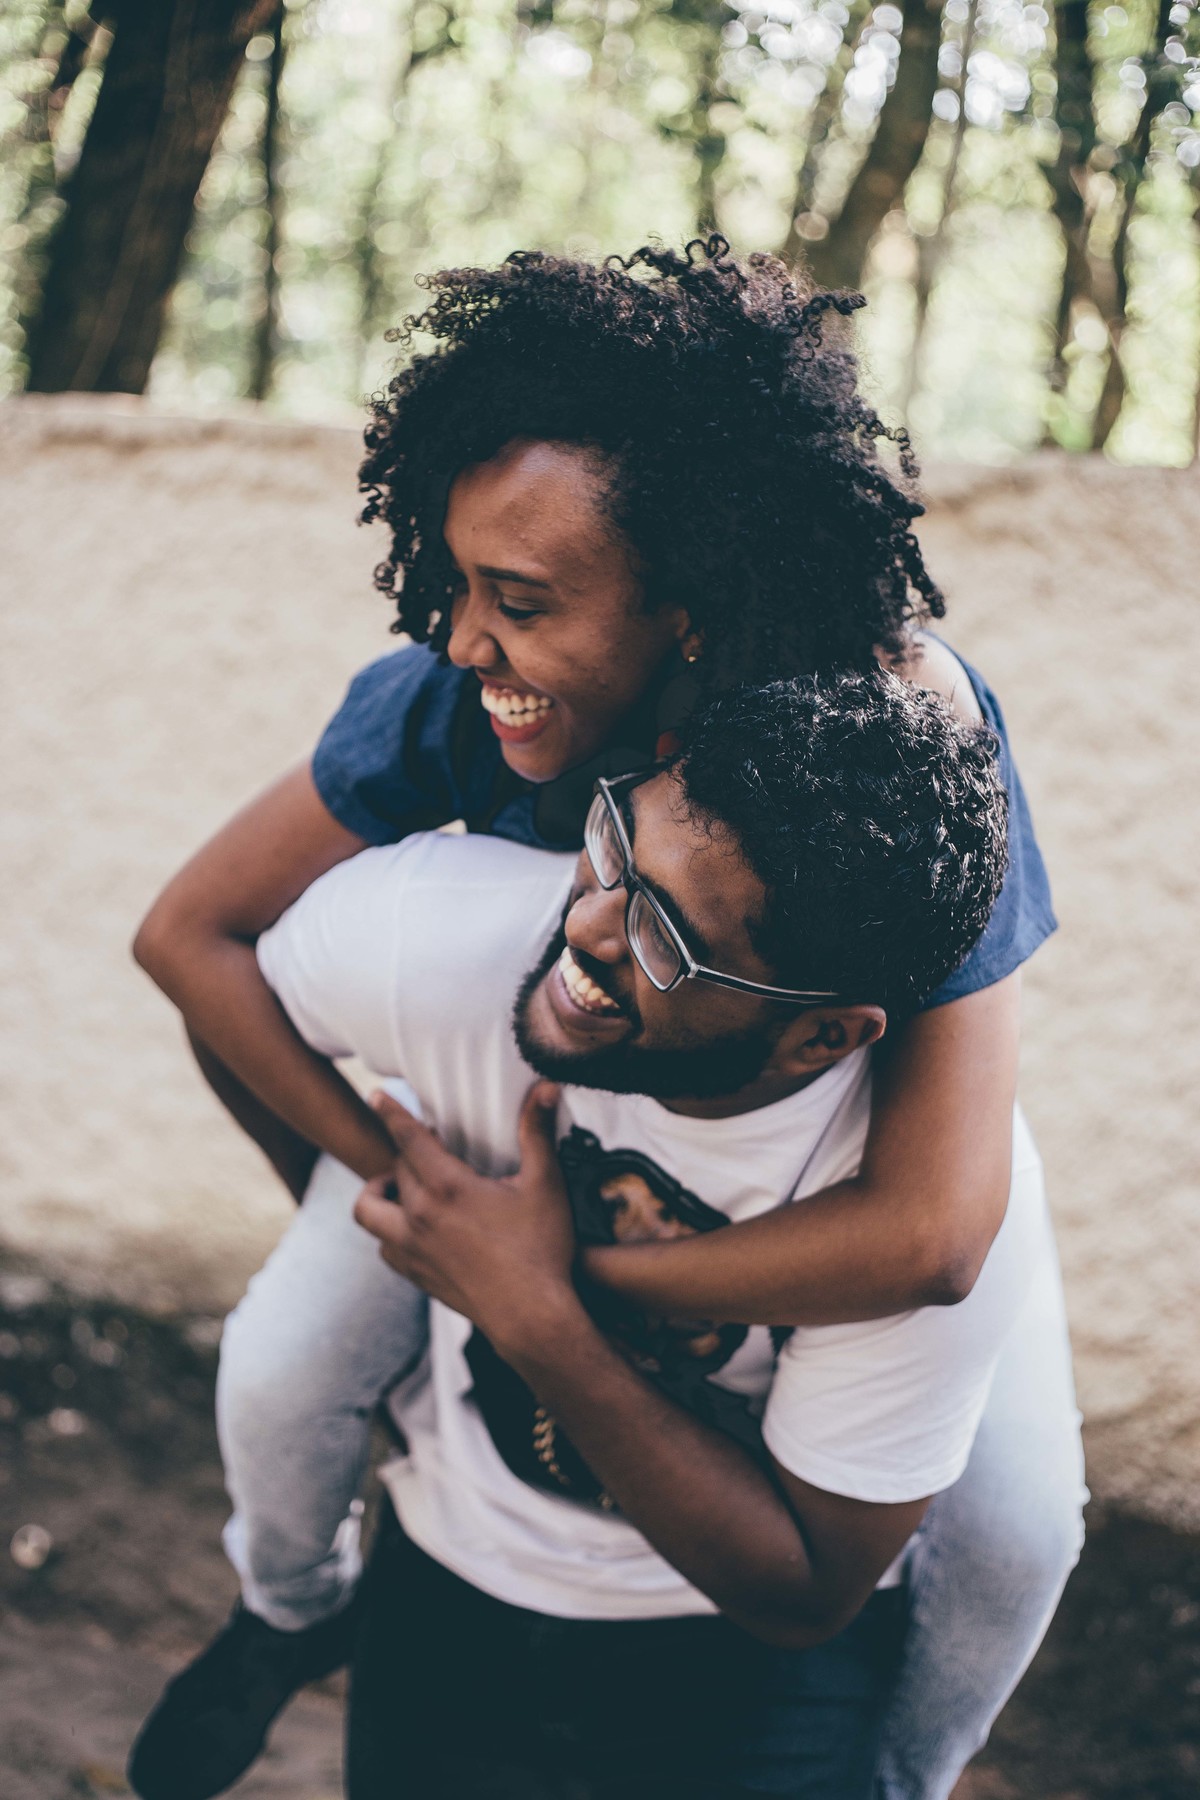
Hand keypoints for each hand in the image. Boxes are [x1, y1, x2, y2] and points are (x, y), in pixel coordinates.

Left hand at [354, 1082, 582, 1355]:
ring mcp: (412, 1249)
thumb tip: (546, 1087)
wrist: (531, 1318)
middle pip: (395, 1169)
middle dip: (408, 1151)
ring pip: (371, 1211)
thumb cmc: (541, 1249)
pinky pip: (384, 1246)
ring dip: (381, 1193)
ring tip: (403, 1187)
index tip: (376, 1095)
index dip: (391, 1112)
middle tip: (432, 1146)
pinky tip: (413, 1229)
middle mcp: (419, 1215)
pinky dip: (389, 1231)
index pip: (408, 1138)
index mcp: (447, 1186)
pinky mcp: (415, 1275)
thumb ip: (537, 1132)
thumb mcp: (545, 1184)